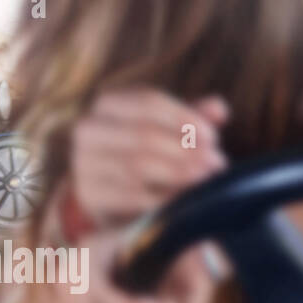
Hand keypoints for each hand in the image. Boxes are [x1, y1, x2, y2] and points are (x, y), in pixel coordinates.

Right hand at [70, 87, 228, 226]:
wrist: (115, 197)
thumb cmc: (148, 154)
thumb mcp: (170, 131)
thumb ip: (193, 117)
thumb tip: (218, 108)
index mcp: (108, 103)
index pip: (148, 101)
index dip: (184, 118)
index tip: (212, 137)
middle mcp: (88, 128)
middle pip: (142, 134)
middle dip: (185, 150)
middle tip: (215, 163)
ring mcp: (84, 161)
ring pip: (135, 165)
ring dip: (177, 173)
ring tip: (205, 180)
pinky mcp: (88, 192)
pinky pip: (128, 194)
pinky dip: (161, 198)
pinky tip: (184, 200)